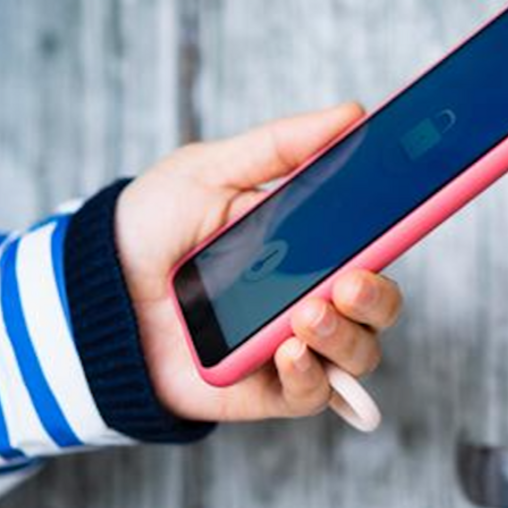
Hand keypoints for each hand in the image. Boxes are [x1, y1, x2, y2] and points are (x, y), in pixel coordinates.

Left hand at [114, 103, 403, 422]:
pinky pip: (313, 394)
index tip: (420, 209)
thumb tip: (352, 113)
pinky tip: (288, 351)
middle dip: (379, 296)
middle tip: (350, 280)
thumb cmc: (150, 225)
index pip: (376, 242)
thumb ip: (282, 145)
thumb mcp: (212, 170)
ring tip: (307, 315)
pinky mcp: (263, 389)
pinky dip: (312, 375)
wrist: (87, 292)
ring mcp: (290, 345)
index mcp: (309, 243)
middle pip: (380, 305)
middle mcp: (310, 295)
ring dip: (346, 335)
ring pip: (359, 353)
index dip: (405, 230)